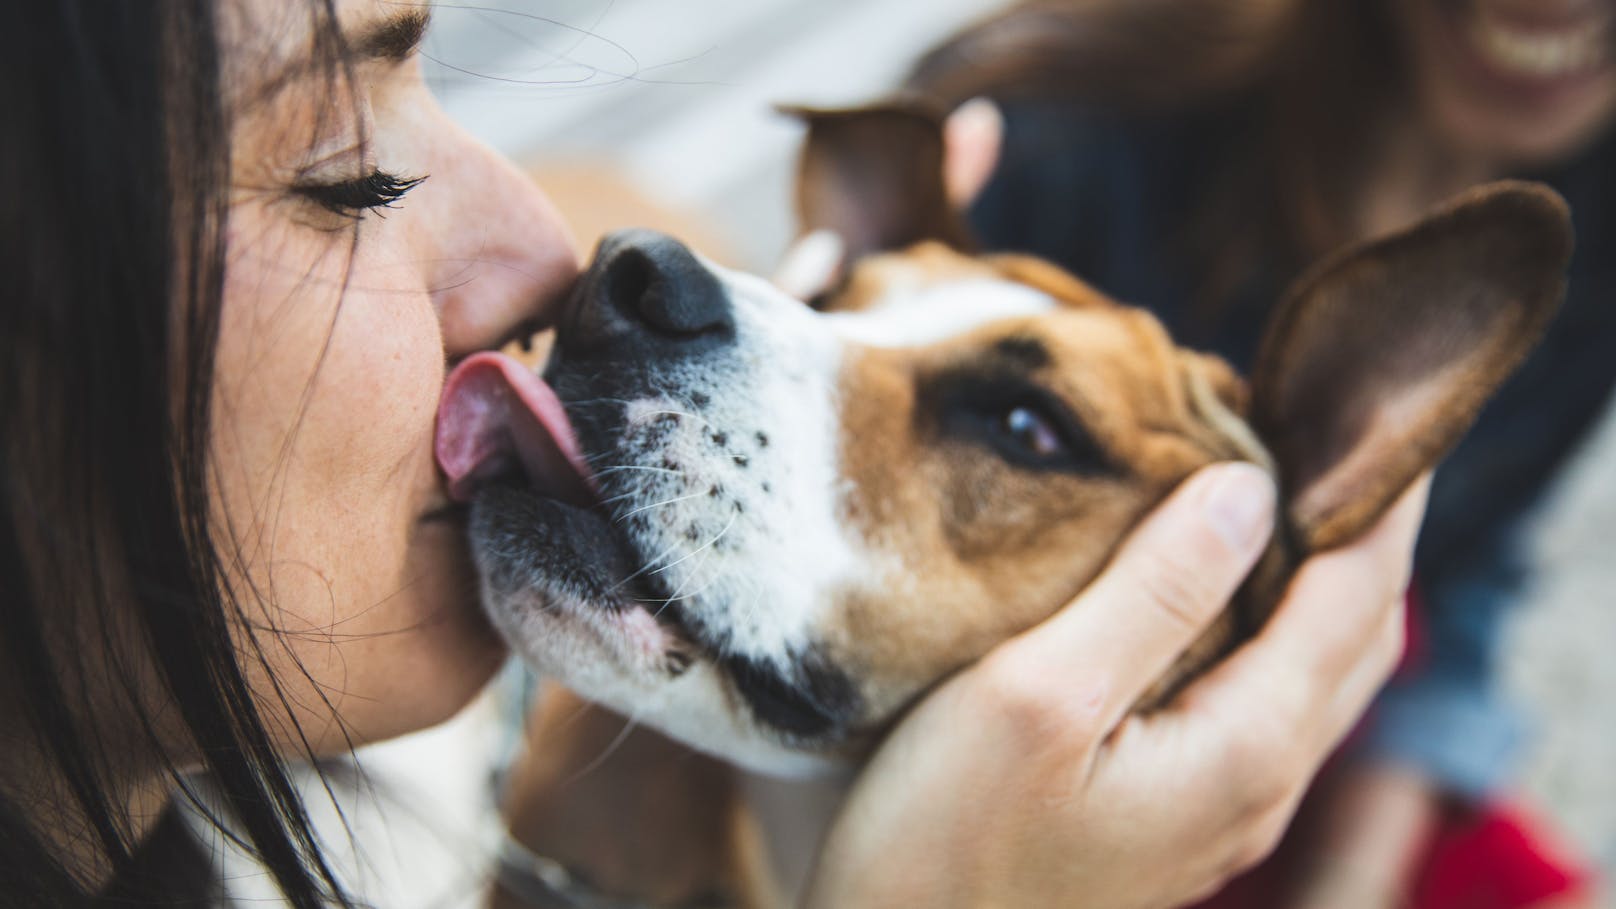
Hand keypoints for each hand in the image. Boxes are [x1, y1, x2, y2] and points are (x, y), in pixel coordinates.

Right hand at [805, 463, 1427, 908]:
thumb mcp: (1039, 694)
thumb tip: (1248, 489)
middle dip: (1360, 532)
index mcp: (1244, 747)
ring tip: (1278, 492)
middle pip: (1354, 636)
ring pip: (1309, 672)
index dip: (1374, 497)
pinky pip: (1258, 701)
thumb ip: (1153, 592)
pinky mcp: (1173, 815)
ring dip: (1315, 580)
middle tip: (1324, 431)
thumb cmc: (945, 842)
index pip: (1357, 597)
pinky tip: (1210, 592)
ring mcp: (1219, 809)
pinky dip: (1264, 627)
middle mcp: (1257, 784)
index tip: (1359, 403)